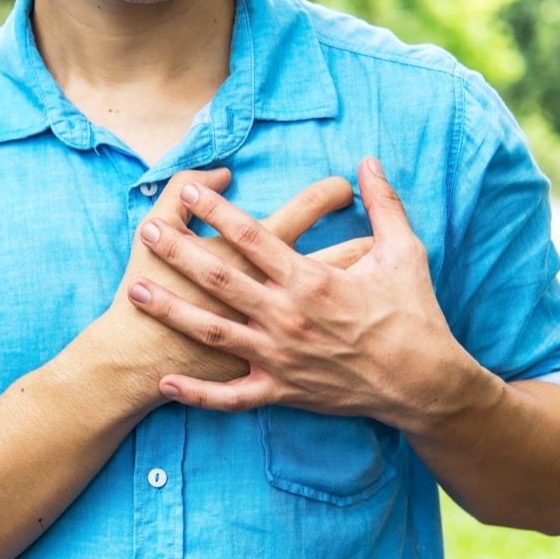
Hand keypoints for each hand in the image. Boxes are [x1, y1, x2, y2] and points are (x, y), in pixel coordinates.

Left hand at [128, 157, 478, 430]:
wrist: (423, 384)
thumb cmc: (414, 315)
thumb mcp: (406, 252)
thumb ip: (384, 204)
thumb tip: (368, 161)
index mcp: (312, 280)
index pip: (252, 237)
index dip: (217, 211)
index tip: (190, 192)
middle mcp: (287, 317)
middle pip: (220, 278)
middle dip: (179, 251)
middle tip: (147, 230)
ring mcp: (279, 357)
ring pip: (212, 332)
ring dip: (172, 311)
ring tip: (136, 290)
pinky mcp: (281, 391)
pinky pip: (231, 397)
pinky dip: (197, 393)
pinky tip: (166, 383)